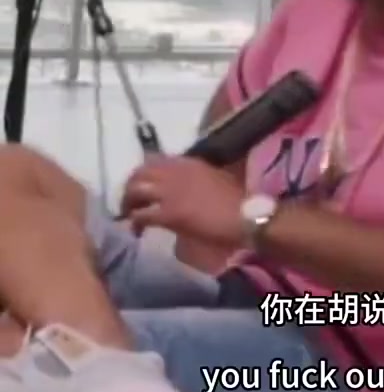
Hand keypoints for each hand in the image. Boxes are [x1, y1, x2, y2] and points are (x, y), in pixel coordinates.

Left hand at [121, 155, 243, 243]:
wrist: (247, 216)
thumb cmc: (238, 201)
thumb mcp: (217, 177)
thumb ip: (197, 178)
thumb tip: (186, 187)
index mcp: (188, 163)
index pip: (154, 161)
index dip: (144, 175)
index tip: (143, 187)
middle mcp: (175, 172)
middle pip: (139, 173)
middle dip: (130, 188)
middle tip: (129, 203)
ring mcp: (171, 192)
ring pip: (136, 191)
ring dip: (128, 203)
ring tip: (129, 216)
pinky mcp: (170, 213)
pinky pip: (142, 215)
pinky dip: (135, 222)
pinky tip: (137, 230)